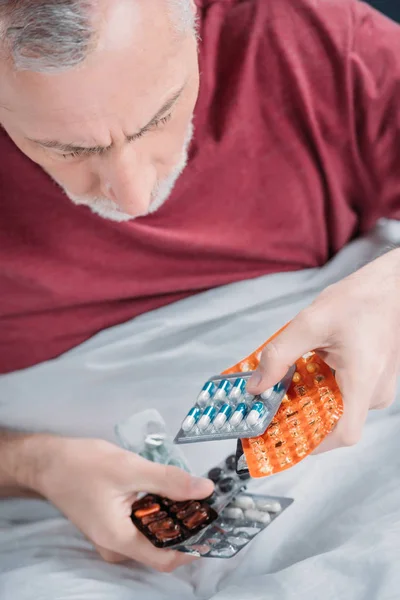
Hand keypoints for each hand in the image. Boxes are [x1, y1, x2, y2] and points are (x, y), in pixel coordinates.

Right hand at [37, 437, 213, 570]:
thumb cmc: (84, 465)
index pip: (166, 559)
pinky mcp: (112, 524)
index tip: (215, 523)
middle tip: (208, 502)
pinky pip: (142, 525)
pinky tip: (168, 492)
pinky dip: (158, 512)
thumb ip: (169, 481)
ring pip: (152, 535)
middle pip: (161, 547)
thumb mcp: (130, 469)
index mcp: (120, 540)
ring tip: (192, 493)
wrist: (48, 462)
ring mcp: (113, 537)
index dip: (194, 545)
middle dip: (186, 527)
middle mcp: (116, 547)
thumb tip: (205, 490)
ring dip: (173, 518)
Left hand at [247, 249, 399, 452]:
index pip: (344, 433)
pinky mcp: (374, 378)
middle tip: (271, 409)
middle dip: (301, 419)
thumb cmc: (359, 300)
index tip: (283, 439)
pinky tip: (305, 373)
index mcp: (363, 381)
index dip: (313, 444)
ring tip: (283, 387)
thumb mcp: (310, 322)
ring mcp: (378, 386)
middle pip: (336, 422)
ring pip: (340, 407)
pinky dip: (323, 390)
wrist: (391, 286)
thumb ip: (280, 355)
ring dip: (311, 402)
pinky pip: (347, 394)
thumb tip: (257, 385)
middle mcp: (375, 390)